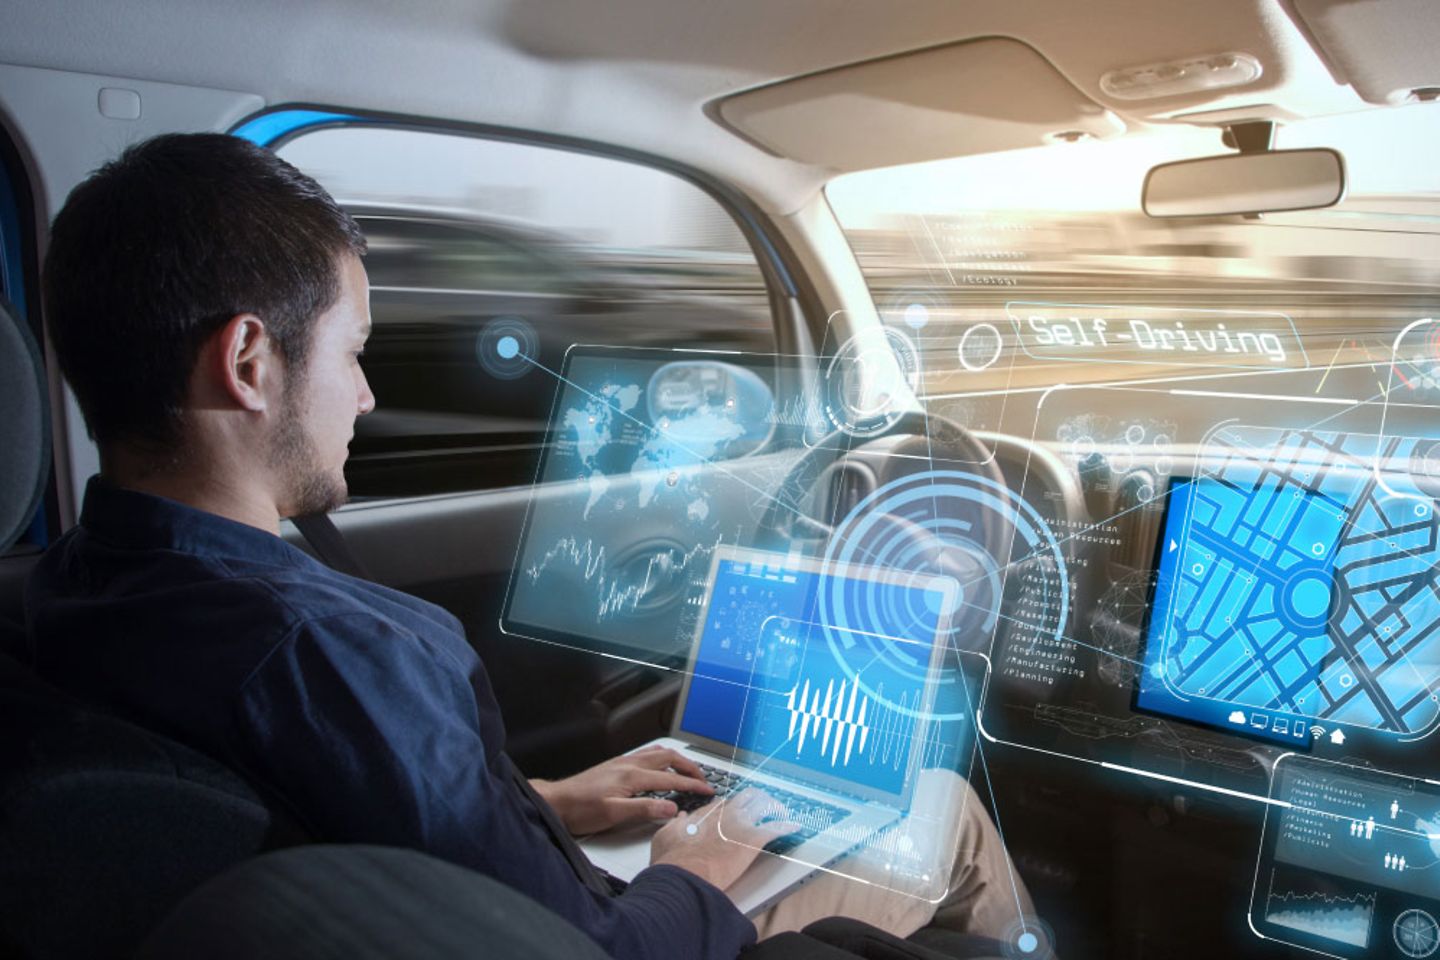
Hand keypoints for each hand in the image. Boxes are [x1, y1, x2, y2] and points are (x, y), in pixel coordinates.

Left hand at [531, 746, 713, 835]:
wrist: (557, 801)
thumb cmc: (581, 810)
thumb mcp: (614, 815)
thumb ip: (645, 809)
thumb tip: (672, 807)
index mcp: (632, 775)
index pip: (671, 778)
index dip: (692, 784)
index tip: (707, 790)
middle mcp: (629, 764)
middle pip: (668, 758)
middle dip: (689, 767)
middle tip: (703, 778)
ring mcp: (622, 762)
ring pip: (657, 753)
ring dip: (676, 760)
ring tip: (687, 770)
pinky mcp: (615, 765)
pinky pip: (645, 754)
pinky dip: (661, 758)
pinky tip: (660, 765)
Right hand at [649, 787, 803, 891]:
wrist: (685, 875)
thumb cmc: (673, 861)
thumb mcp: (665, 836)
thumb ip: (675, 823)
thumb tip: (680, 817)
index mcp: (705, 813)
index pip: (724, 802)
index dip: (732, 806)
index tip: (736, 810)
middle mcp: (725, 814)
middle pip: (746, 797)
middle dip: (756, 799)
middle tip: (763, 806)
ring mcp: (740, 824)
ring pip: (764, 805)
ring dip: (774, 808)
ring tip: (782, 812)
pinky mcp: (753, 839)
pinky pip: (777, 827)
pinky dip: (787, 826)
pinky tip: (795, 826)